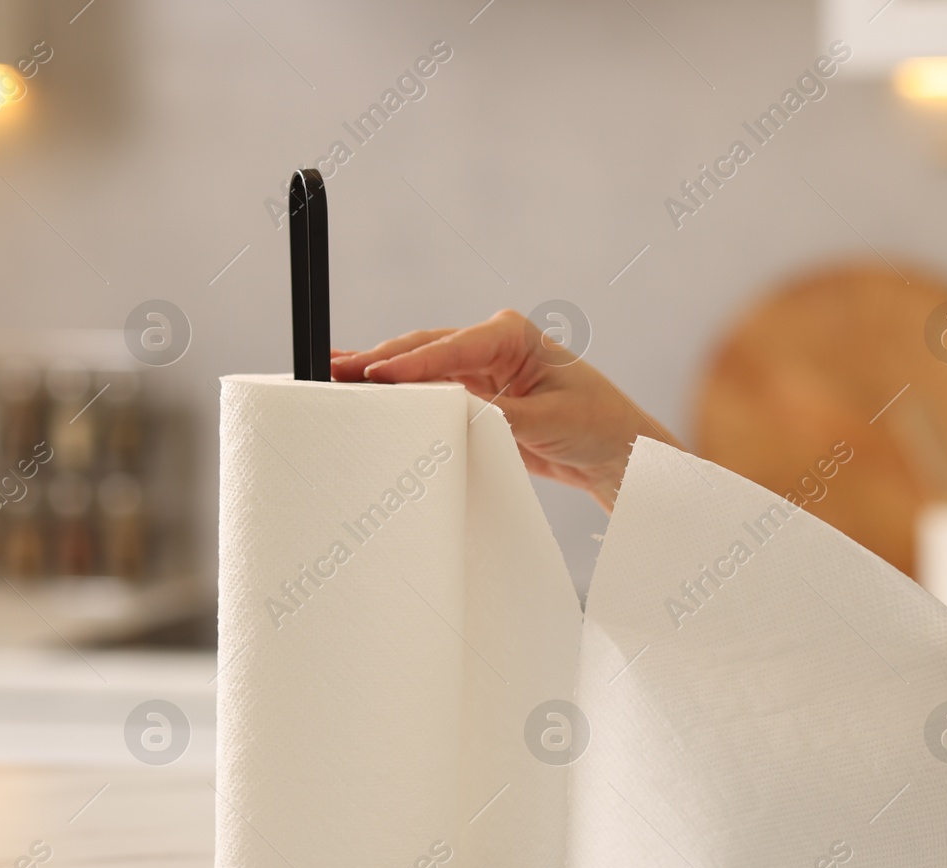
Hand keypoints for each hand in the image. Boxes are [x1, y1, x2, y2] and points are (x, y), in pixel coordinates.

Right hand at [331, 311, 681, 510]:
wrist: (618, 453)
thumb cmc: (599, 426)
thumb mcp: (550, 421)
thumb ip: (501, 413)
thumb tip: (452, 407)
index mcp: (512, 335)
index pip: (449, 347)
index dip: (409, 364)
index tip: (372, 376)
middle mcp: (491, 344)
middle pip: (423, 350)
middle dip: (377, 361)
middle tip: (328, 370)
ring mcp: (481, 369)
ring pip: (419, 370)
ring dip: (379, 375)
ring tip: (329, 378)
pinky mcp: (476, 396)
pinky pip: (429, 393)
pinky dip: (399, 395)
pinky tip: (363, 394)